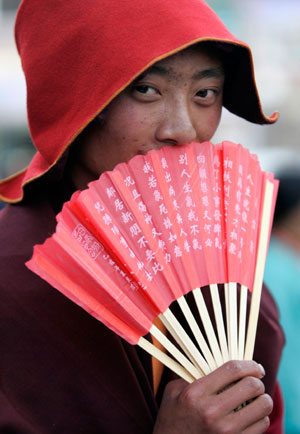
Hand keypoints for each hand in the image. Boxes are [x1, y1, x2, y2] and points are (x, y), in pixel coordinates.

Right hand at [153, 360, 272, 433]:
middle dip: (258, 381)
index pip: (232, 370)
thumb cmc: (172, 417)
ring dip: (262, 399)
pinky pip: (262, 425)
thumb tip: (216, 357)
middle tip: (255, 382)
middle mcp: (211, 412)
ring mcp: (225, 432)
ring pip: (262, 407)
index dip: (249, 364)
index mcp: (196, 394)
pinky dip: (260, 417)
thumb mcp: (174, 391)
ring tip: (256, 399)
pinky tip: (252, 415)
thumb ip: (192, 373)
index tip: (255, 366)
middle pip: (251, 386)